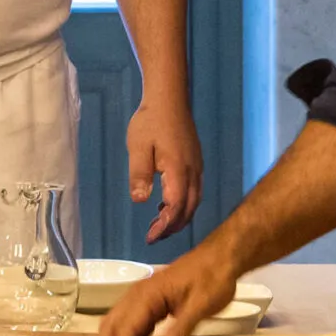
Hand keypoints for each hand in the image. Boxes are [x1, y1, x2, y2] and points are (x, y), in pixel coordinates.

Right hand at [92, 246, 238, 335]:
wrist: (220, 258)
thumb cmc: (213, 278)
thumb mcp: (202, 304)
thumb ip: (182, 326)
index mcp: (148, 295)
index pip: (128, 328)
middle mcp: (137, 295)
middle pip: (113, 326)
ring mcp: (141, 297)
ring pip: (117, 324)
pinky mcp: (149, 302)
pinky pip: (130, 323)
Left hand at [126, 101, 202, 241]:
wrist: (169, 98)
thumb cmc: (150, 121)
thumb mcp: (138, 147)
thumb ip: (140, 174)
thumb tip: (140, 200)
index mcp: (179, 171)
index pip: (176, 208)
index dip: (165, 226)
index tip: (150, 237)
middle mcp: (193, 172)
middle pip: (189, 210)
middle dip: (172, 227)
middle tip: (153, 237)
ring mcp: (197, 167)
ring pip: (194, 202)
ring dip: (178, 217)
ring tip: (158, 225)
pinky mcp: (195, 162)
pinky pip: (193, 191)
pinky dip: (182, 204)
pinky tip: (165, 204)